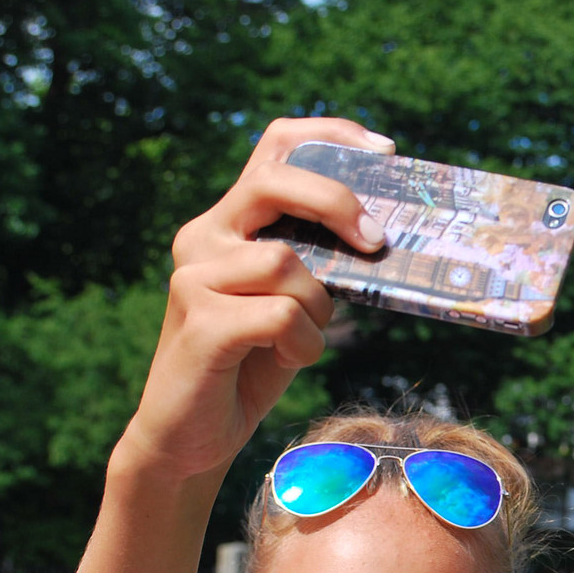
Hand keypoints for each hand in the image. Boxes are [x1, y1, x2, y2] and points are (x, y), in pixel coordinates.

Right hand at [119, 117, 395, 480]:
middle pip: (275, 183)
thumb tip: (380, 235)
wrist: (190, 436)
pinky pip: (282, 314)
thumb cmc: (250, 366)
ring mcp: (195, 277)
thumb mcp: (293, 302)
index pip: (274, 147)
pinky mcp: (199, 321)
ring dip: (317, 308)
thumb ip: (318, 263)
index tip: (383, 151)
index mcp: (228, 223)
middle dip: (337, 205)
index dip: (329, 136)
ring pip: (288, 263)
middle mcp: (203, 237)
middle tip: (376, 240)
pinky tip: (288, 359)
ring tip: (301, 341)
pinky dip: (303, 342)